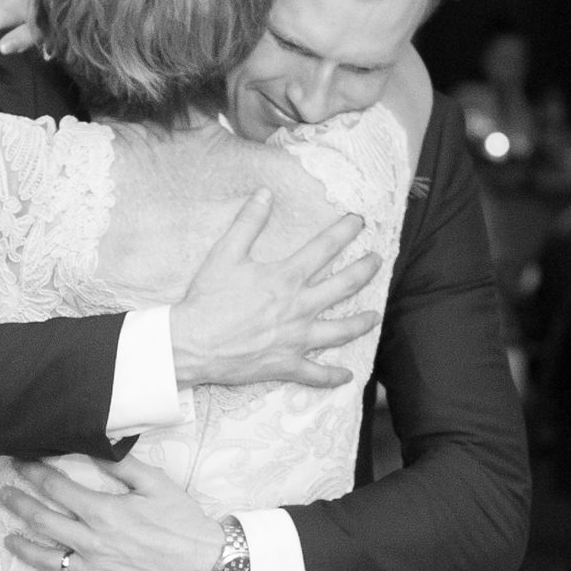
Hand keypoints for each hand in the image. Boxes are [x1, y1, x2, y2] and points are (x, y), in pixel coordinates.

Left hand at [0, 457, 222, 570]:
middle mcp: (92, 542)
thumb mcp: (155, 482)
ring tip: (8, 540)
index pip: (56, 488)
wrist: (207, 562)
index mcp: (103, 511)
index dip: (33, 472)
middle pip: (42, 520)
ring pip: (47, 560)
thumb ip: (121, 464)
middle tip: (4, 495)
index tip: (19, 463)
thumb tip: (96, 445)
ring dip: (23, 547)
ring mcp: (96, 570)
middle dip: (18, 505)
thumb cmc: (183, 521)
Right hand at [169, 193, 379, 390]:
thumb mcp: (225, 253)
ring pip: (341, 331)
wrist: (193, 344)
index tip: (360, 221)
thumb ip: (248, 222)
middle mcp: (299, 307)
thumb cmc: (207, 299)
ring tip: (374, 316)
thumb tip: (265, 193)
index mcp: (286, 277)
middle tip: (377, 261)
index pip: (325, 248)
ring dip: (361, 322)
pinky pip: (316, 374)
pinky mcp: (287, 364)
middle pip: (344, 286)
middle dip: (365, 270)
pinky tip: (346, 376)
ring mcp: (297, 338)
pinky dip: (333, 377)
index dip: (345, 231)